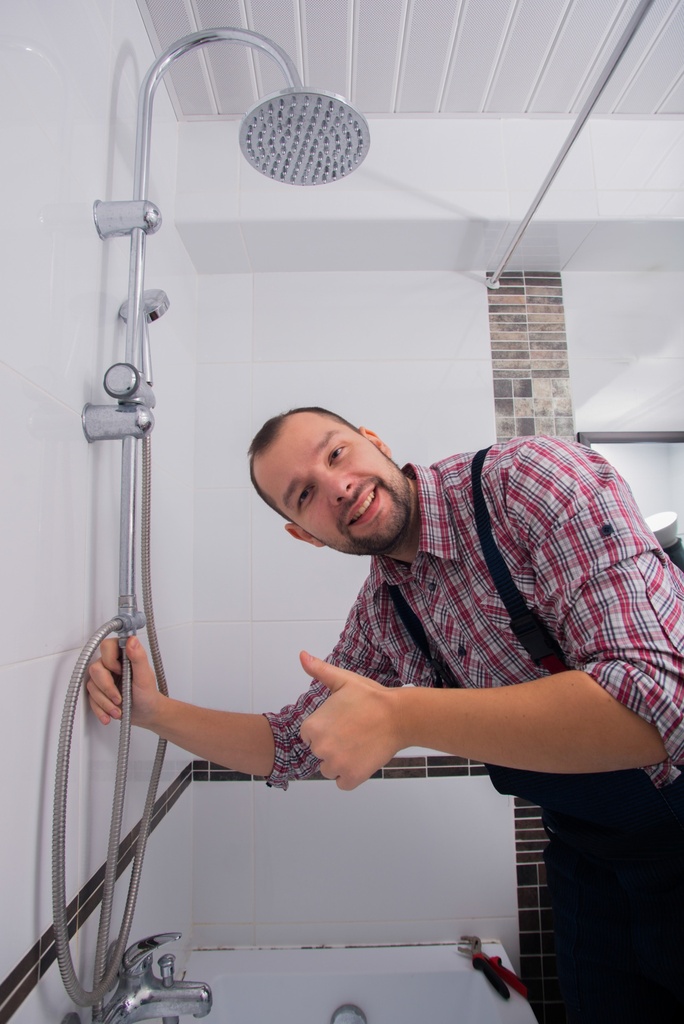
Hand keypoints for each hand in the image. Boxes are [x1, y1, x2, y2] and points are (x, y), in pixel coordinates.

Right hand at [86, 636, 160, 727]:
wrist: (146, 712)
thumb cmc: (147, 694)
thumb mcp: (145, 676)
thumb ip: (138, 657)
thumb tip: (132, 640)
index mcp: (123, 655)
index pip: (106, 646)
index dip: (110, 661)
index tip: (120, 671)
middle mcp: (110, 665)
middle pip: (95, 669)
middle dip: (107, 688)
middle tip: (119, 698)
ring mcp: (103, 678)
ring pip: (91, 686)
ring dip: (105, 702)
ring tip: (118, 710)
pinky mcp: (98, 692)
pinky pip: (91, 699)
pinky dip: (100, 710)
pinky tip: (109, 715)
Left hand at [298, 652, 402, 789]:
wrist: (398, 716)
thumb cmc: (371, 698)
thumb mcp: (342, 680)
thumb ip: (319, 671)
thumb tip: (302, 656)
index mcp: (312, 727)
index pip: (309, 736)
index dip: (326, 729)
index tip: (342, 723)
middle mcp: (319, 748)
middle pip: (319, 753)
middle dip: (333, 745)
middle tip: (353, 732)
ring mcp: (335, 765)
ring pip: (329, 769)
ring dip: (341, 762)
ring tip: (358, 745)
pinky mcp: (352, 778)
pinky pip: (343, 783)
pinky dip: (351, 775)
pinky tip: (362, 759)